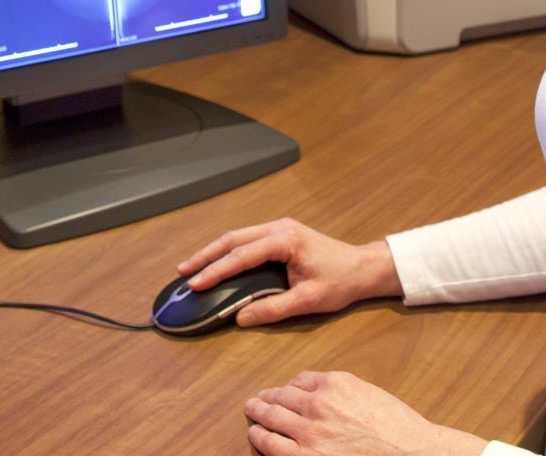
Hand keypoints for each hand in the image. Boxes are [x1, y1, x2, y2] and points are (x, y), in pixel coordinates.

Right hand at [177, 218, 400, 326]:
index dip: (216, 270)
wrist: (363, 267)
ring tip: (191, 267)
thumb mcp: (308, 301)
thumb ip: (273, 309)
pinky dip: (228, 251)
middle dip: (205, 255)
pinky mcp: (280, 235)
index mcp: (286, 241)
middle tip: (182, 272)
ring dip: (214, 251)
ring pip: (237, 237)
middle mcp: (279, 228)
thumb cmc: (340, 281)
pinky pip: (247, 240)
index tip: (195, 283)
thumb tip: (240, 318)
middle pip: (233, 239)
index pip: (242, 255)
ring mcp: (279, 229)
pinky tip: (216, 262)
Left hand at [244, 371, 486, 454]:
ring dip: (257, 415)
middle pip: (280, 396)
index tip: (284, 391)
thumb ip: (341, 391)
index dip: (289, 387)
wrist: (411, 453)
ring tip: (252, 414)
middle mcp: (318, 404)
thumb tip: (317, 393)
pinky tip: (255, 437)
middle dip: (266, 398)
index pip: (300, 380)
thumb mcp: (368, 394)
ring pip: (271, 418)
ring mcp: (309, 432)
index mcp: (335, 383)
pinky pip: (272, 446)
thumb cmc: (396, 429)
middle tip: (256, 400)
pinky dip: (259, 439)